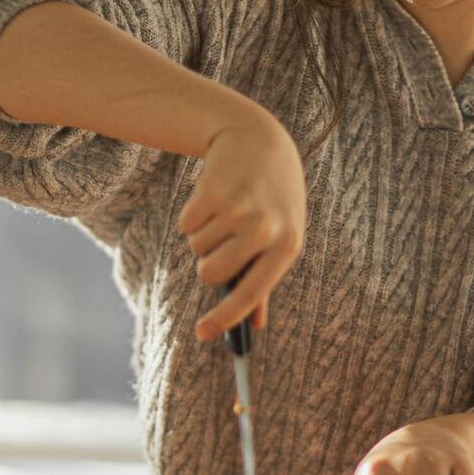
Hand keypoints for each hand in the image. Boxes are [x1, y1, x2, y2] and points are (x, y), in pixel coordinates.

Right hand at [180, 112, 306, 342]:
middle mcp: (265, 229)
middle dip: (208, 266)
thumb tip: (255, 326)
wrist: (259, 141)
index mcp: (288, 246)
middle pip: (211, 274)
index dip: (224, 318)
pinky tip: (213, 197)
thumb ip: (265, 280)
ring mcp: (238, 210)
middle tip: (221, 244)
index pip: (251, 294)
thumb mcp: (281, 235)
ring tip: (225, 211)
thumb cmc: (272, 198)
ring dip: (204, 235)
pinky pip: (186, 225)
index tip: (201, 333)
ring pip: (197, 249)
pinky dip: (193, 216)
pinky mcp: (212, 192)